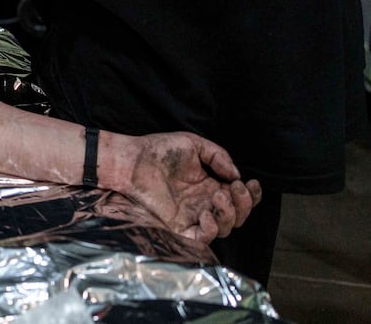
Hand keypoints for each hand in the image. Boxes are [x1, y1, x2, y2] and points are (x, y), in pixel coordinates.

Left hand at [108, 130, 259, 245]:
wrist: (132, 160)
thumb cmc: (159, 150)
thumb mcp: (194, 145)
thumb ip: (218, 156)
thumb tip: (236, 174)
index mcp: (211, 186)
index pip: (240, 198)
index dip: (251, 195)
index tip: (249, 182)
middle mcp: (206, 203)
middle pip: (238, 216)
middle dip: (244, 204)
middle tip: (234, 188)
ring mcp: (193, 216)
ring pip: (225, 228)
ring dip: (229, 214)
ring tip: (217, 195)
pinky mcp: (179, 226)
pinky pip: (202, 238)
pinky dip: (211, 230)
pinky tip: (206, 214)